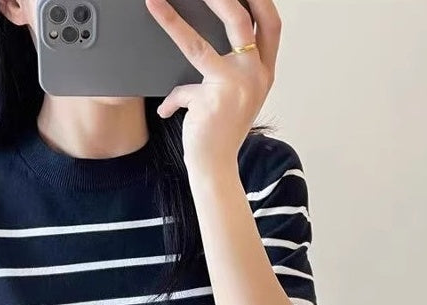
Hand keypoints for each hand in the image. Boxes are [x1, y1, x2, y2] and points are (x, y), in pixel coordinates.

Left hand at [145, 0, 280, 167]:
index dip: (260, 0)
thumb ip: (229, 70)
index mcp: (264, 72)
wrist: (217, 167)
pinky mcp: (210, 101)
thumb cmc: (223, 133)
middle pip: (241, 21)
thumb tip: (205, 39)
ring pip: (202, 44)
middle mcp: (254, 75)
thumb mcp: (234, 97)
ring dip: (176, 21)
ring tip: (157, 3)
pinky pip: (181, 91)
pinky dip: (171, 101)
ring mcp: (233, 86)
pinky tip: (165, 111)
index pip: (270, 24)